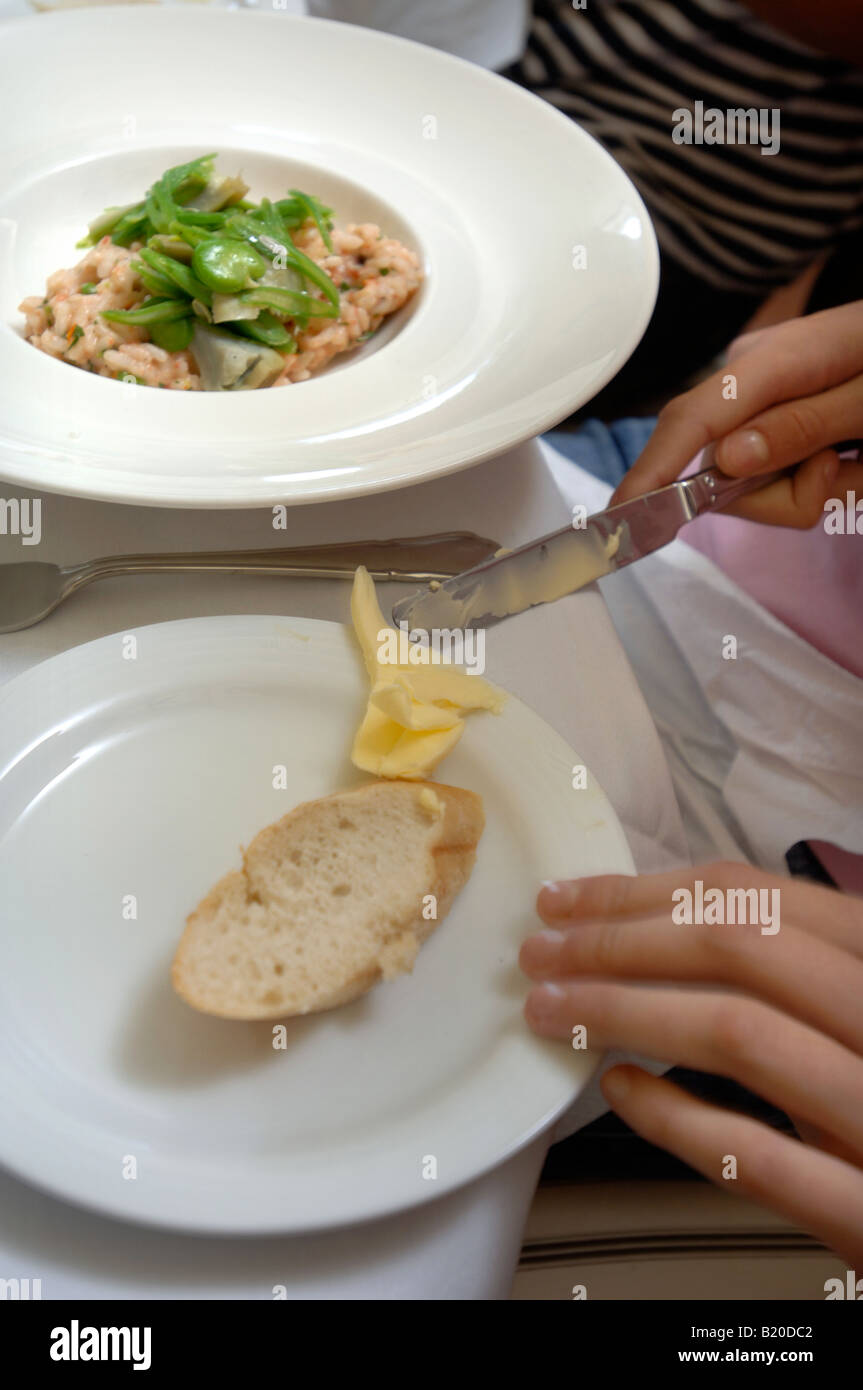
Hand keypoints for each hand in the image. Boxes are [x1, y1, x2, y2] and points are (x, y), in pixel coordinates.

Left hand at [520, 864, 862, 1265]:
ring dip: (625, 1011)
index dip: (647, 891)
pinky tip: (620, 1092)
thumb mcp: (857, 1008)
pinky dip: (675, 1118)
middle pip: (739, 949)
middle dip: (619, 940)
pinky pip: (758, 1155)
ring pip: (740, 1034)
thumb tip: (665, 928)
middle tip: (538, 951)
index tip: (568, 899)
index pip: (759, 899)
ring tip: (551, 1010)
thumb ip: (801, 972)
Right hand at [610, 301, 862, 526]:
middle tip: (850, 474)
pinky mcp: (771, 408)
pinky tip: (851, 454)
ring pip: (752, 482)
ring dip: (814, 490)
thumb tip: (727, 460)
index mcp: (773, 361)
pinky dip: (817, 477)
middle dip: (788, 495)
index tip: (620, 516)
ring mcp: (758, 392)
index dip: (652, 471)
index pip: (693, 421)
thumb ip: (802, 428)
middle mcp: (750, 375)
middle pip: (724, 472)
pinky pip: (774, 470)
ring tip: (860, 460)